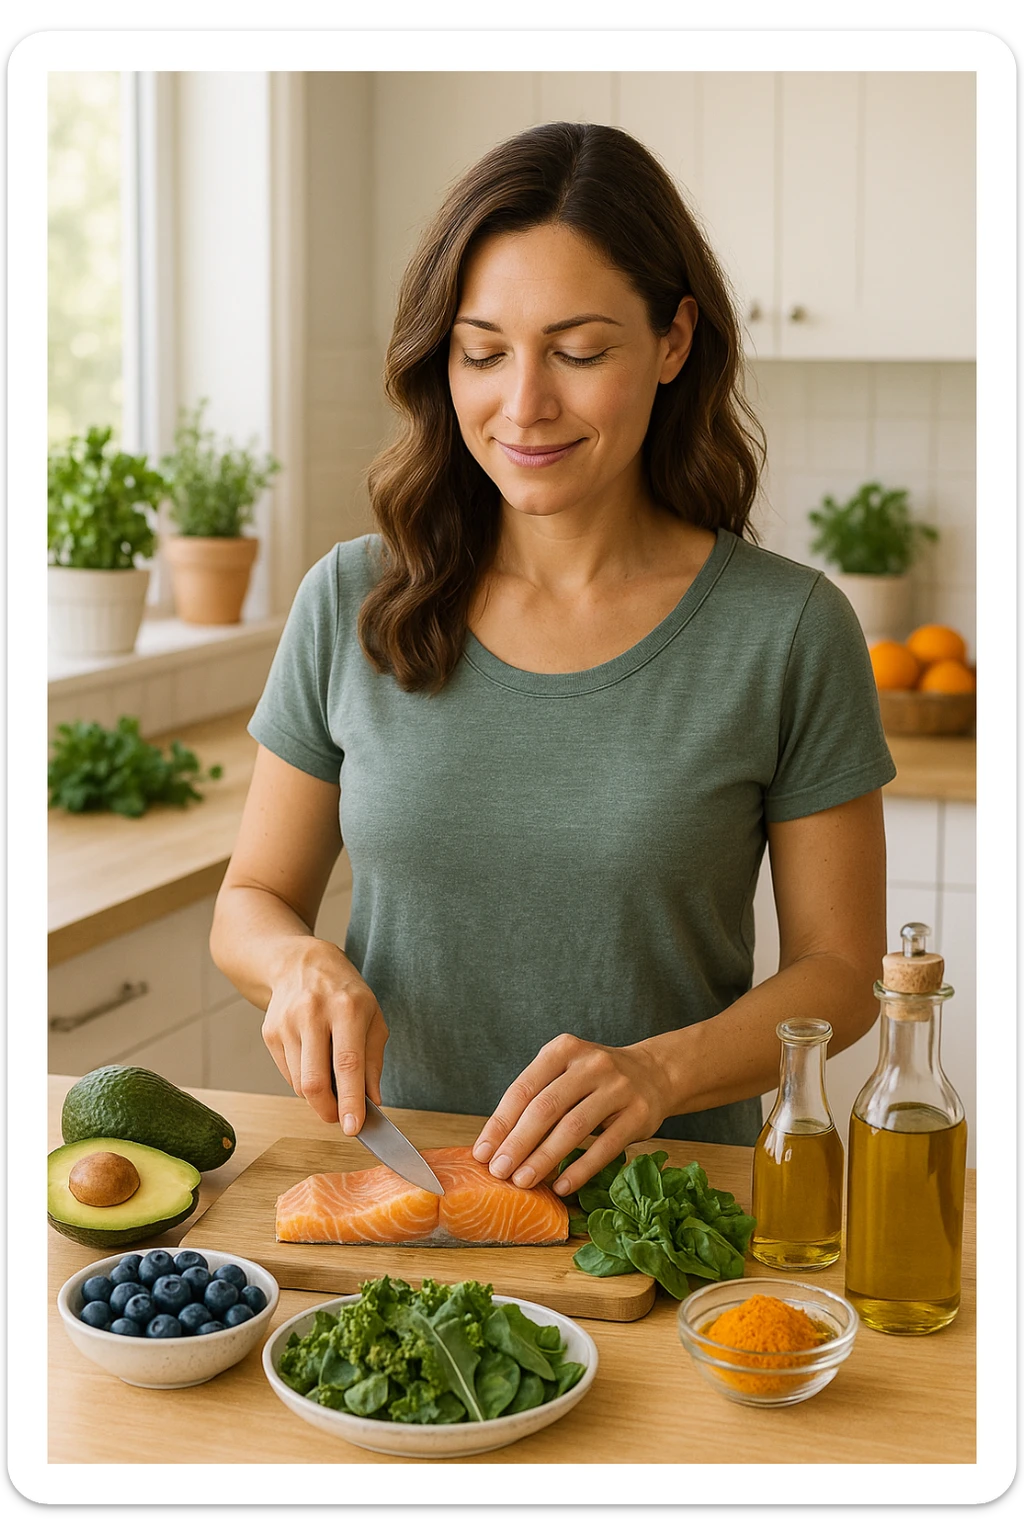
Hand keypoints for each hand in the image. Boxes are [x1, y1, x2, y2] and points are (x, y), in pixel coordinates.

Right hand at [260, 938, 388, 1130]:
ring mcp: (286, 1023)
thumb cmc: (345, 992)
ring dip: (317, 1097)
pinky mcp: (269, 1032)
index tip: (353, 1128)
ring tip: (332, 1083)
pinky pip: (288, 1075)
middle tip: (341, 1119)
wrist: (300, 962)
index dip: (350, 1100)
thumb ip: (374, 1060)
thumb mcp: (373, 1016)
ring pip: (299, 1083)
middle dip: (328, 1111)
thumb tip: (372, 1101)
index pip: (347, 1064)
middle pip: (314, 1081)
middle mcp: (313, 1014)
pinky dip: (304, 1081)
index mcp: (347, 1008)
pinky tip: (314, 1063)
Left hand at [471, 1033, 670, 1197]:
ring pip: (573, 1127)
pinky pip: (605, 1146)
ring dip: (544, 1158)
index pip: (524, 1088)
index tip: (482, 1153)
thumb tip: (496, 1145)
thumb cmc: (595, 1080)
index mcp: (564, 1049)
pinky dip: (581, 1169)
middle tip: (499, 1171)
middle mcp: (591, 1064)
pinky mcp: (639, 1114)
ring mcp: (618, 1087)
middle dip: (518, 1143)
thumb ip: (536, 1099)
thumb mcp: (565, 1073)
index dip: (500, 1123)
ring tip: (523, 1180)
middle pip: (546, 1108)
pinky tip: (562, 1186)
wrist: (654, 1073)